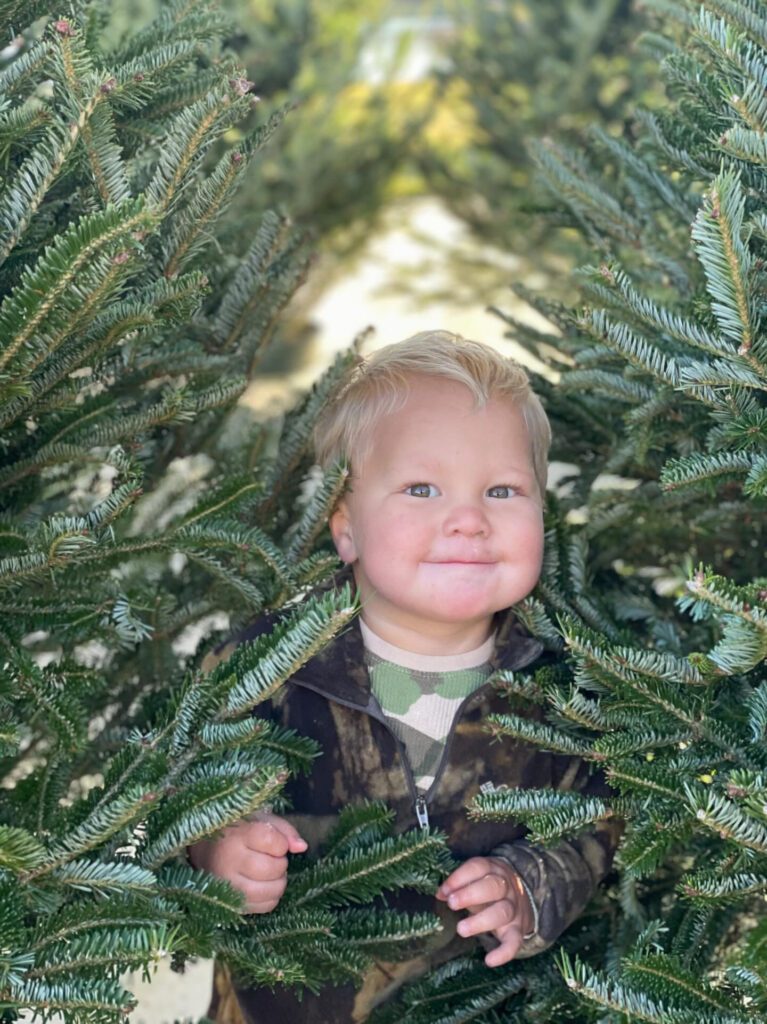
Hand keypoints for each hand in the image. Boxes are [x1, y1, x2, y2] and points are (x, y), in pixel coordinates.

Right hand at [188, 812, 306, 913]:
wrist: (206, 850)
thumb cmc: (239, 832)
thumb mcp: (260, 820)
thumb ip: (284, 831)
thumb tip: (301, 847)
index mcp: (236, 835)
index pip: (271, 841)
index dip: (281, 843)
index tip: (275, 842)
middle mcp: (228, 861)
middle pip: (272, 869)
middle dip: (280, 864)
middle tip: (272, 858)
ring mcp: (228, 886)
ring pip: (269, 891)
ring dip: (278, 882)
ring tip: (269, 872)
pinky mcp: (231, 904)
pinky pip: (264, 907)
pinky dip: (271, 897)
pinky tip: (263, 885)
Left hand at [436, 856, 533, 966]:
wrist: (524, 897)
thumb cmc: (488, 888)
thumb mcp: (476, 880)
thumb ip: (459, 885)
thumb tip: (440, 894)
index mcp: (494, 870)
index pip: (478, 867)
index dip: (459, 878)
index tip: (443, 891)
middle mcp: (507, 887)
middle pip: (494, 887)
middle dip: (471, 895)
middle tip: (452, 904)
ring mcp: (514, 908)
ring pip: (503, 912)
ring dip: (480, 921)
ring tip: (461, 929)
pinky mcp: (518, 930)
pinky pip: (515, 941)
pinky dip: (504, 953)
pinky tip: (489, 961)